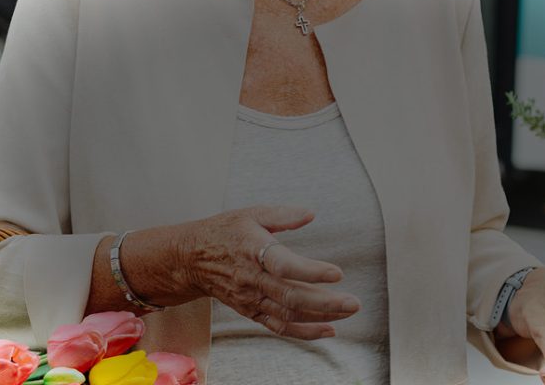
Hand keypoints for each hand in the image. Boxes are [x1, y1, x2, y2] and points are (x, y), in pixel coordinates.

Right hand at [179, 205, 360, 339]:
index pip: (284, 265)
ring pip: (288, 314)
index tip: (336, 274)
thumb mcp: (252, 213)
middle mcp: (253, 279)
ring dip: (319, 317)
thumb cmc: (223, 232)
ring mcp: (251, 298)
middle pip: (291, 296)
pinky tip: (327, 329)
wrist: (191, 258)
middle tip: (352, 303)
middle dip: (325, 302)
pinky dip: (304, 331)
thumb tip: (310, 214)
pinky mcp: (251, 310)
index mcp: (254, 250)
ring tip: (346, 313)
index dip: (311, 272)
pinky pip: (279, 326)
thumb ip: (283, 215)